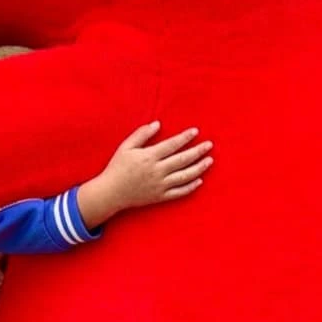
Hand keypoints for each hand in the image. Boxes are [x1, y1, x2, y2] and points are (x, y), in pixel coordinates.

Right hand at [77, 122, 213, 228]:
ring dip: (199, 168)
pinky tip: (199, 180)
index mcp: (149, 157)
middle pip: (183, 159)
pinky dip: (191, 187)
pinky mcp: (160, 197)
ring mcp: (160, 185)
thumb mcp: (126, 147)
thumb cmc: (117, 167)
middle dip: (198, 151)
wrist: (111, 192)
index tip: (196, 131)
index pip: (172, 144)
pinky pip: (179, 192)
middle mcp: (157, 171)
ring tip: (209, 160)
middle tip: (209, 145)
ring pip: (185, 176)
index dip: (185, 137)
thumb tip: (158, 124)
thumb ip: (142, 134)